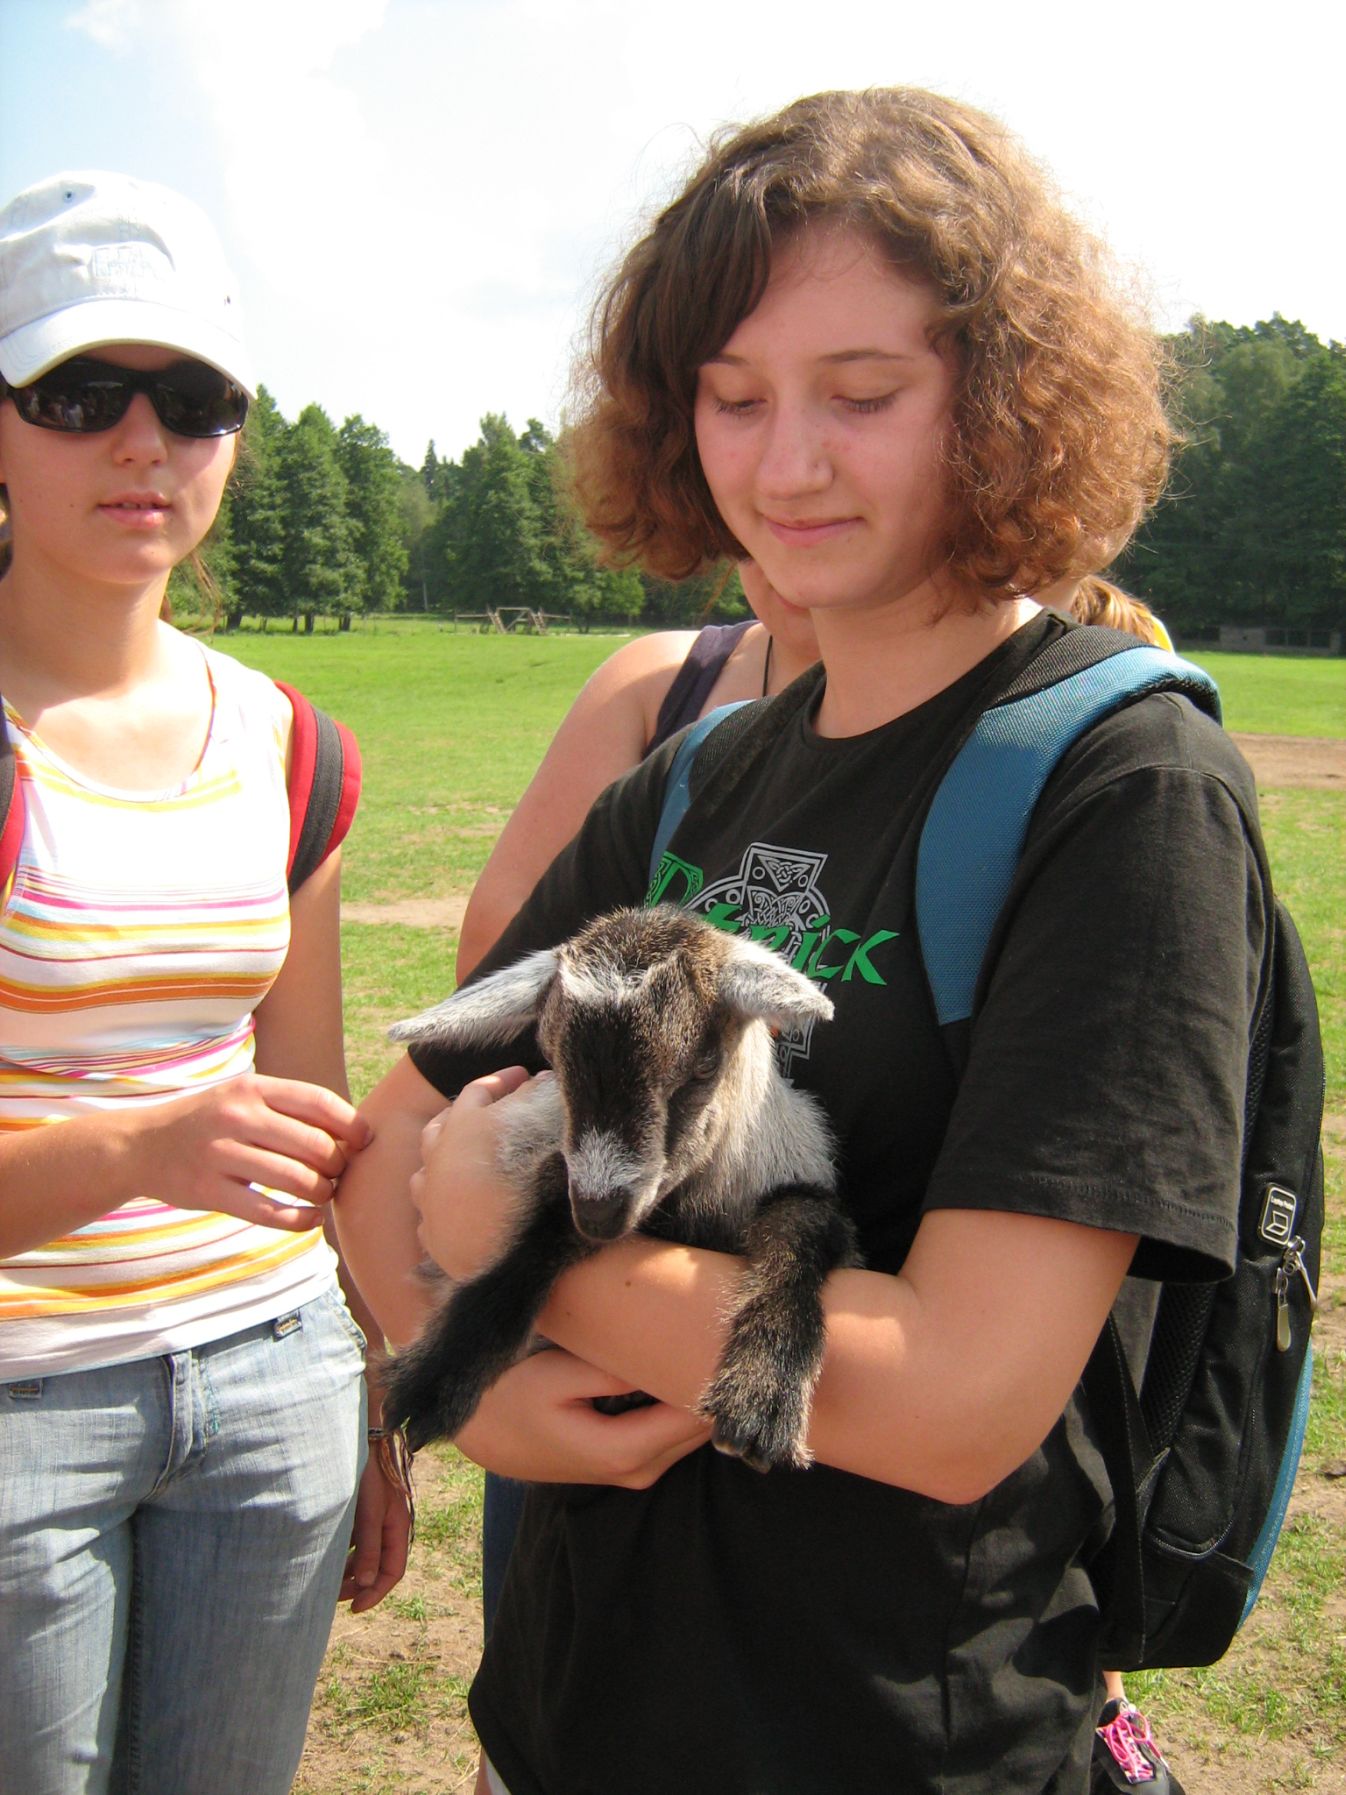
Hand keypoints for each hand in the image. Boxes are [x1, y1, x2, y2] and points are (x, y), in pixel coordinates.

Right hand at [124, 1074, 370, 1231]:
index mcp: (252, 1088)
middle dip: (338, 1164)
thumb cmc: (208, 1121)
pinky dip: (299, 1220)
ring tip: (323, 1194)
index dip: (351, 1124)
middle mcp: (236, 1117)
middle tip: (339, 1173)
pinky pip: (268, 1212)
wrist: (140, 1146)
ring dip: (322, 1192)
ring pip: (296, 1179)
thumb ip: (288, 1108)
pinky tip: (311, 1219)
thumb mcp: (242, 1096)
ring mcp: (220, 1155)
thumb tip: (354, 1129)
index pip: (319, 1102)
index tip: (364, 1141)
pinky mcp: (209, 1192)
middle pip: (314, 1145)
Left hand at [340, 1438, 413, 1612]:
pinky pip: (353, 1539)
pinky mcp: (360, 1508)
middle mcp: (388, 1525)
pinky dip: (342, 1552)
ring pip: (363, 1554)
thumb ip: (370, 1547)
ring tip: (325, 1580)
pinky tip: (324, 1555)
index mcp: (398, 1526)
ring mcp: (374, 1517)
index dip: (376, 1593)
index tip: (354, 1608)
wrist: (361, 1436)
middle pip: (377, 1566)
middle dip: (358, 1585)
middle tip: (332, 1597)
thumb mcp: (370, 1511)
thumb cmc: (369, 1471)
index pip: (393, 1571)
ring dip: (348, 1570)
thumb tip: (367, 1584)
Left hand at [408, 1067, 534, 1280]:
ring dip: (444, 1156)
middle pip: (444, 1123)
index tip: (525, 1077)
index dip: (504, 1081)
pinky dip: (442, 1200)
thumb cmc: (543, 1192)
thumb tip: (542, 1080)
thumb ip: (540, 1100)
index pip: (481, 1090)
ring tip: (466, 1155)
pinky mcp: (431, 1235)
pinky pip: (428, 1209)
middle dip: (467, 1112)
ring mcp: (430, 1198)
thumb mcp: (548, 1135)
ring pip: (426, 1166)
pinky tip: (457, 1202)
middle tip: (492, 1108)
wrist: (524, 1263)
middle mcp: (440, 1157)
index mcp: (468, 1126)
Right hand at [452, 1344, 709, 1489]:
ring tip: (701, 1343)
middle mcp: (638, 1470)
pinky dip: (682, 1407)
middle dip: (712, 1386)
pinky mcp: (632, 1463)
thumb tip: (669, 1360)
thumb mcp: (558, 1375)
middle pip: (702, 1429)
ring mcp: (637, 1471)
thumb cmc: (515, 1396)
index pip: (696, 1417)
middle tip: (718, 1332)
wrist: (484, 1433)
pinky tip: (676, 1370)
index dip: (714, 1379)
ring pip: (692, 1435)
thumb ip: (615, 1374)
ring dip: (698, 1395)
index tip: (723, 1337)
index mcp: (624, 1450)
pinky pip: (674, 1436)